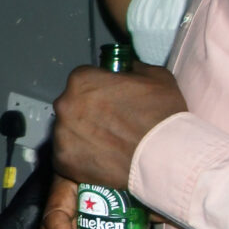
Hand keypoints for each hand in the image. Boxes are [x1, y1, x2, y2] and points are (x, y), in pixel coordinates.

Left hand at [54, 59, 186, 191]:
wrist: (166, 158)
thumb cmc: (162, 114)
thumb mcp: (156, 77)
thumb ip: (134, 68)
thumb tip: (127, 67)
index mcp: (81, 81)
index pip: (84, 80)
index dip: (99, 89)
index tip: (113, 101)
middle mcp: (64, 105)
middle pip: (73, 106)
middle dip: (88, 112)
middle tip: (112, 124)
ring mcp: (61, 135)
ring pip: (69, 131)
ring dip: (84, 135)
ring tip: (109, 145)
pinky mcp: (64, 161)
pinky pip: (69, 157)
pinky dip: (81, 158)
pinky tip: (102, 160)